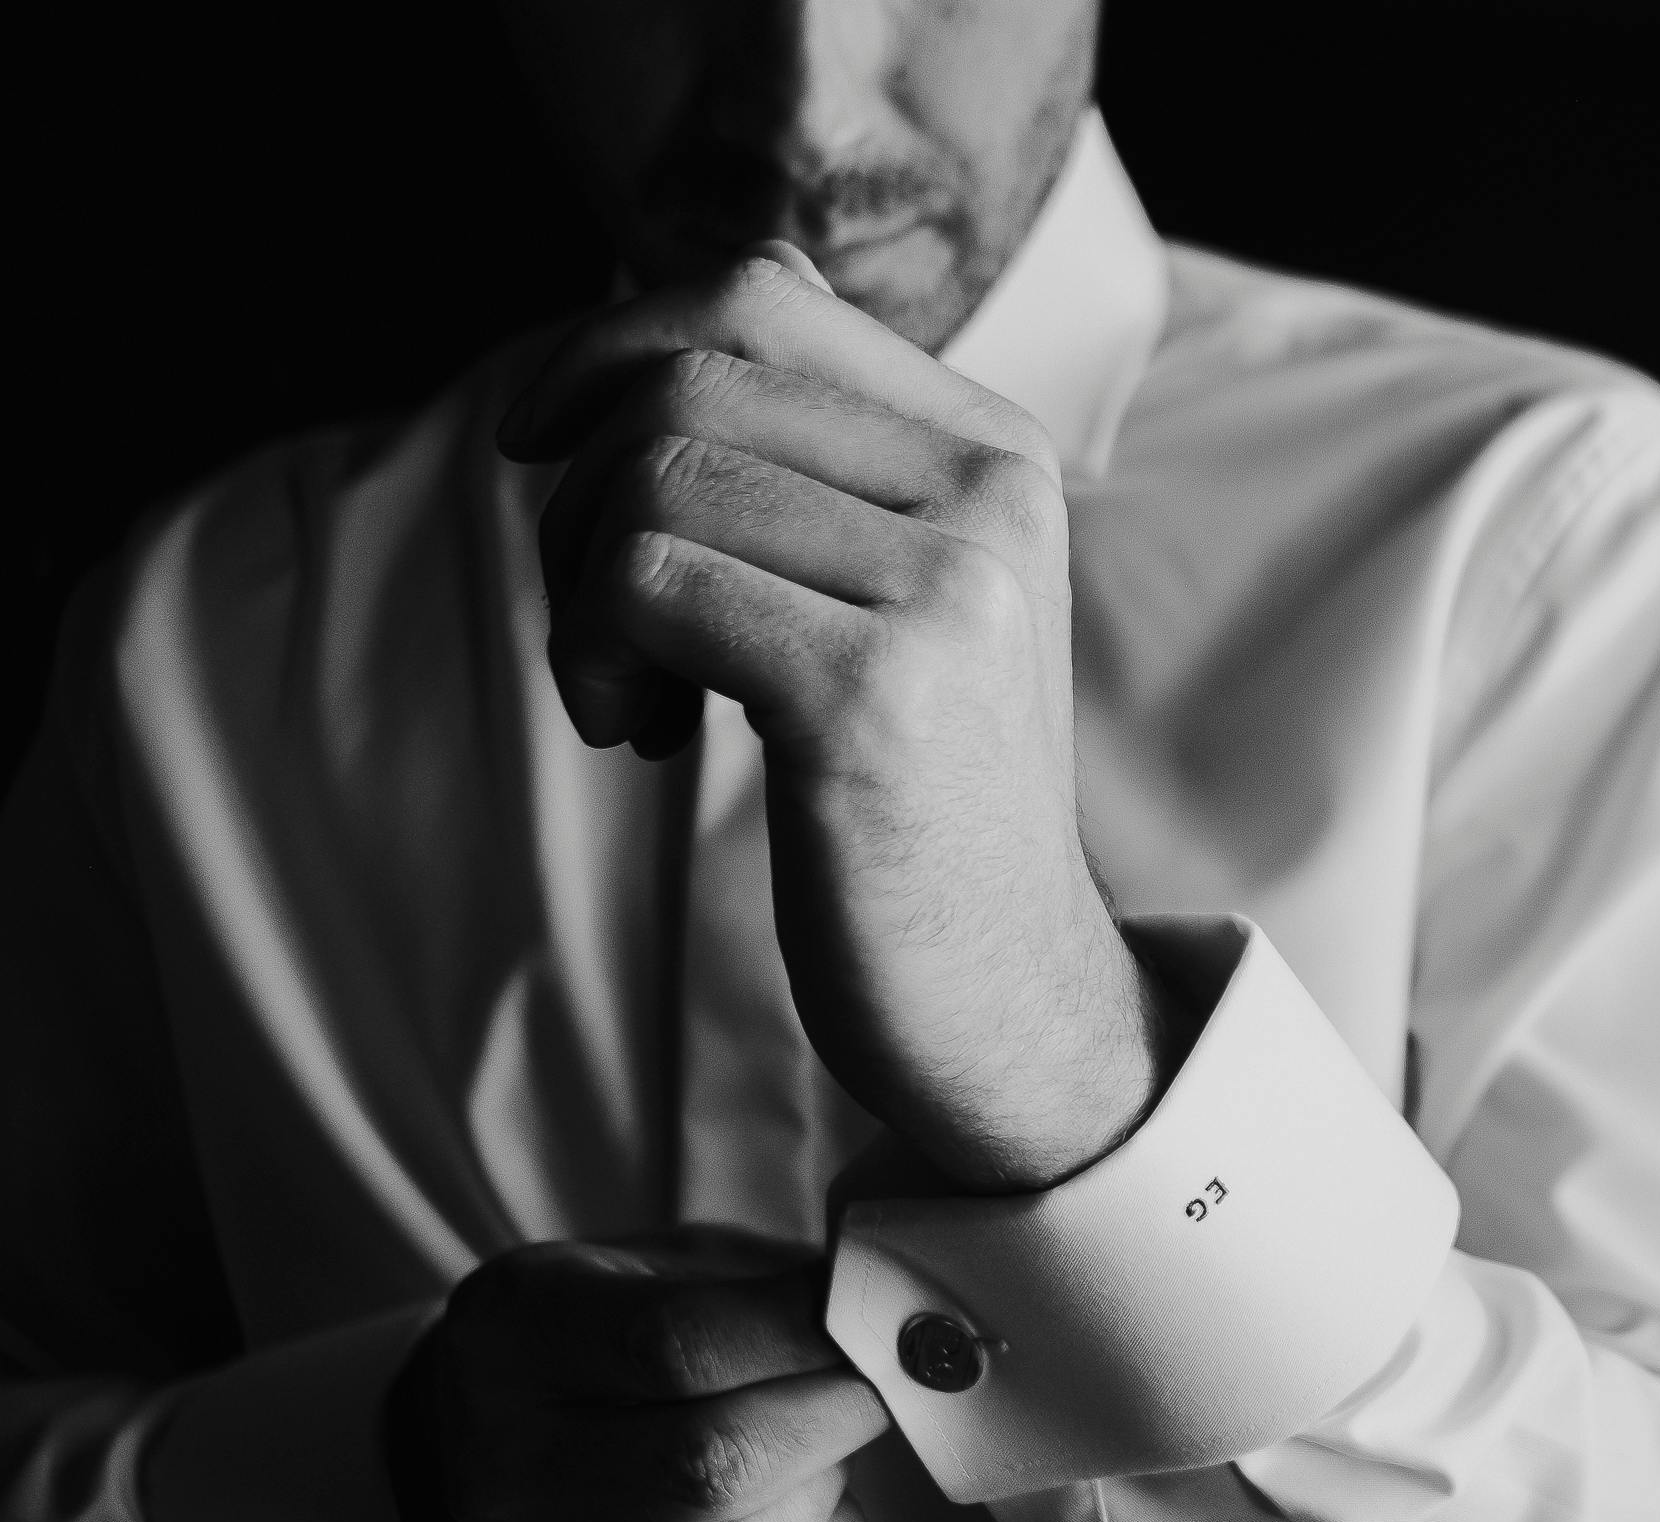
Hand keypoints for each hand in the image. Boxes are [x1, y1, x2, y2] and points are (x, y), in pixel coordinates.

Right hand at [392, 1230, 889, 1521]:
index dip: (803, 1333)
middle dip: (832, 1414)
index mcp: (515, 1332)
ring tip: (828, 1442)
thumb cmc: (627, 1323)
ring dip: (822, 1495)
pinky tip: (815, 1506)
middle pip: (708, 1466)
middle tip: (876, 1379)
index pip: (676, 1346)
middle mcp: (509, 1466)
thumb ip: (771, 1279)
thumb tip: (903, 1311)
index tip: (868, 1317)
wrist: (522, 1425)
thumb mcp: (672, 1260)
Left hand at [497, 245, 1190, 1192]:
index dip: (613, 340)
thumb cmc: (921, 800)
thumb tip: (722, 277)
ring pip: (651, 481)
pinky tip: (636, 735)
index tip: (543, 443)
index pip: (766, 298)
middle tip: (599, 619)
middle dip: (580, 491)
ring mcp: (947, 592)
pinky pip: (646, 585)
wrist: (1005, 993)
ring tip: (623, 698)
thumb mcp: (903, 594)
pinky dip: (594, 657)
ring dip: (579, 592)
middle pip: (688, 381)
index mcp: (1001, 453)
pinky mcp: (876, 692)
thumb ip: (831, 451)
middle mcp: (993, 498)